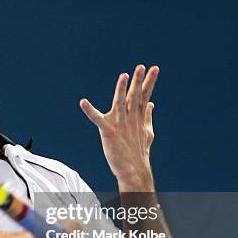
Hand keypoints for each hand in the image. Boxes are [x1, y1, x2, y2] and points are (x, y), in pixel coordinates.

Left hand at [79, 65, 157, 189]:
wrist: (133, 170)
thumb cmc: (138, 151)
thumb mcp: (146, 131)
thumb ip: (147, 117)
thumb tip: (151, 104)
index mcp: (138, 116)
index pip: (144, 95)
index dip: (149, 82)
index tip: (154, 68)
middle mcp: (130, 118)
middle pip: (135, 96)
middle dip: (139, 81)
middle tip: (142, 67)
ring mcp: (119, 124)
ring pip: (120, 103)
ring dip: (121, 90)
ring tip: (124, 76)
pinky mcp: (108, 131)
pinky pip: (97, 118)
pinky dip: (89, 110)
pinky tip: (83, 102)